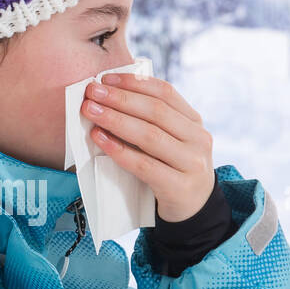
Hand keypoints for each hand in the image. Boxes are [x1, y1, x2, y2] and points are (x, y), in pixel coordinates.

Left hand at [81, 72, 214, 221]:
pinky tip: (100, 140)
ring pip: (150, 136)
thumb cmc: (171, 169)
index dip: (134, 82)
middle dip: (120, 99)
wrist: (193, 210)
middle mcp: (198, 139)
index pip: (165, 93)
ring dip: (116, 120)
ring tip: (91, 112)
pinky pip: (144, 166)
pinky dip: (120, 151)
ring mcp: (192, 163)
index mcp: (194, 121)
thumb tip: (109, 95)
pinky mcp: (180, 187)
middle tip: (92, 92)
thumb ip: (151, 121)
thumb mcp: (171, 141)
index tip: (106, 77)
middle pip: (156, 112)